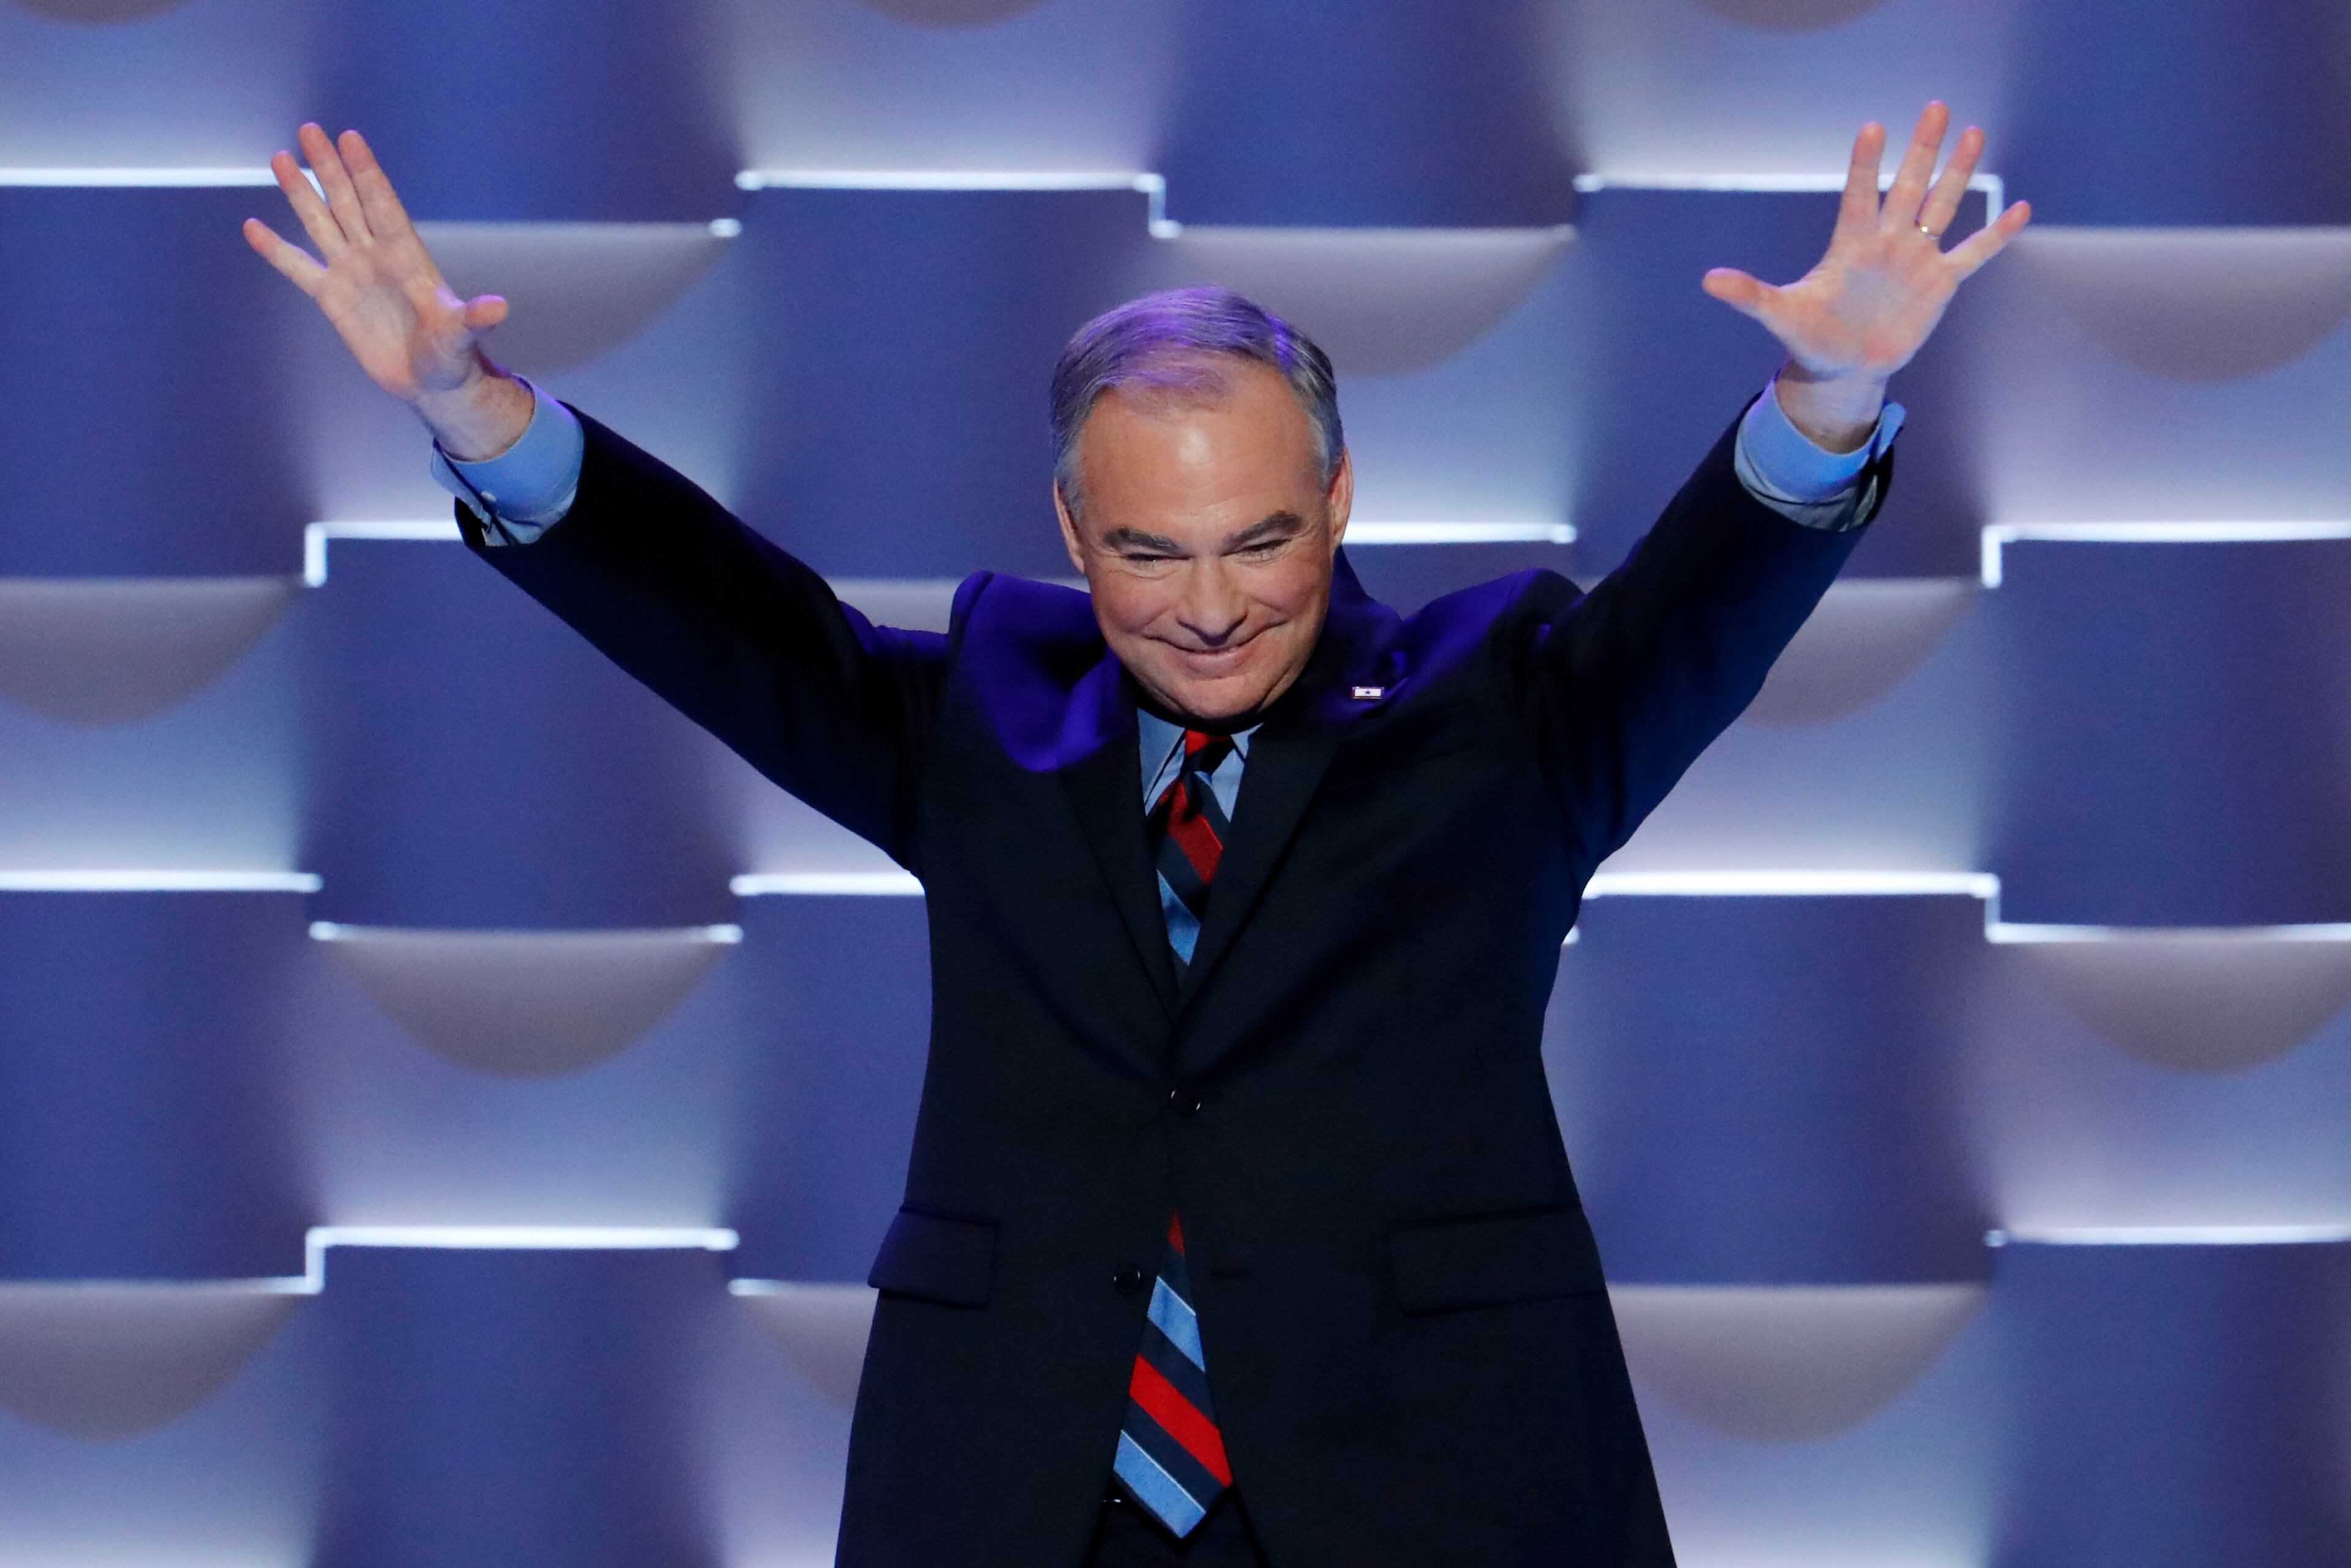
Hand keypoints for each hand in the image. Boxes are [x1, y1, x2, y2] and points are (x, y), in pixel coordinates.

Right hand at [243, 124, 531, 459]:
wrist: (431, 383)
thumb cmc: (452, 356)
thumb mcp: (462, 336)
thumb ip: (474, 319)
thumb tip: (499, 309)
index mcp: (406, 256)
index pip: (382, 204)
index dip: (366, 172)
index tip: (350, 138)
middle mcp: (376, 256)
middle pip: (348, 201)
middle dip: (330, 167)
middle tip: (310, 129)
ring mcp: (352, 274)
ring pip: (322, 223)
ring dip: (301, 193)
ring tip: (279, 159)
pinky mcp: (333, 299)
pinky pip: (299, 268)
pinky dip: (276, 250)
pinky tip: (253, 227)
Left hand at [1701, 102, 2030, 449]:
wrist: (1844, 366)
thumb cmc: (1811, 337)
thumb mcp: (1780, 315)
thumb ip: (1750, 294)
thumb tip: (1707, 281)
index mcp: (1850, 244)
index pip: (1857, 195)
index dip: (1864, 165)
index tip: (1872, 127)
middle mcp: (1887, 241)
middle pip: (1907, 187)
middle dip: (1921, 150)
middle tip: (1935, 107)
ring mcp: (1916, 258)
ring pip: (1941, 206)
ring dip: (1957, 173)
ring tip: (1974, 133)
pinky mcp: (1940, 283)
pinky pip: (1972, 253)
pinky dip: (1995, 235)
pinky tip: (2020, 208)